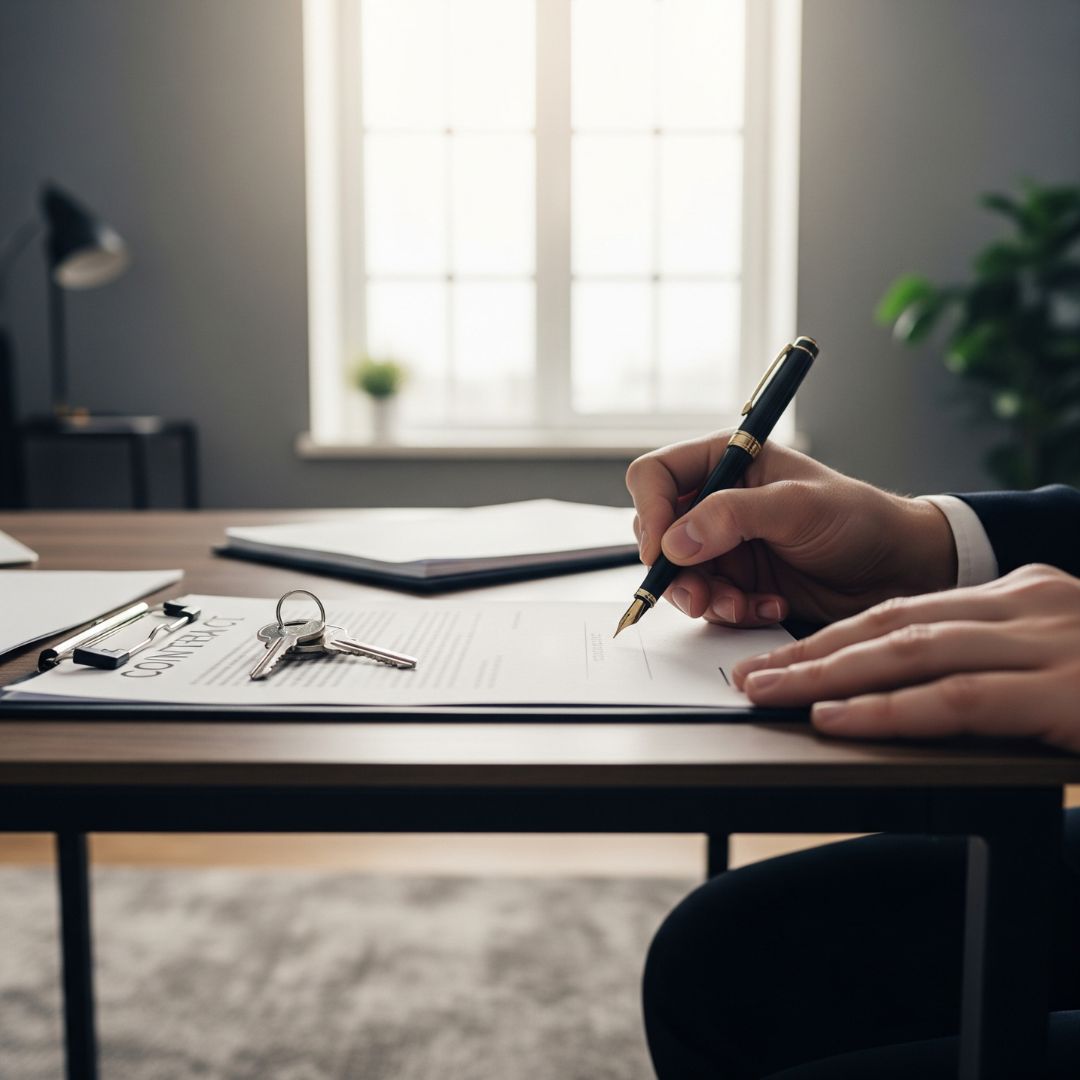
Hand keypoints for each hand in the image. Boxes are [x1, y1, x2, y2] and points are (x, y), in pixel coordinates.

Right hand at [625, 434, 957, 625]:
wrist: (899, 569)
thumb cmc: (859, 519)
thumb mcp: (798, 507)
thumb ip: (733, 516)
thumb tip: (675, 540)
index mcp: (726, 461)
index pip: (656, 476)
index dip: (649, 510)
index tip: (662, 548)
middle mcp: (717, 502)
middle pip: (657, 532)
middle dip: (674, 569)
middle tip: (699, 595)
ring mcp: (724, 545)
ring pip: (679, 575)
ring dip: (704, 598)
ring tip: (742, 606)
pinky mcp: (738, 582)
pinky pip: (709, 603)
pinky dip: (732, 612)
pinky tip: (769, 608)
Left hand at [732, 564, 1079, 752]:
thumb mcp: (1058, 657)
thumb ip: (994, 662)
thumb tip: (913, 689)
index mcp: (1021, 595)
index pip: (906, 609)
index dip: (836, 633)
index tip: (784, 654)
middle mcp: (1028, 605)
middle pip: (893, 623)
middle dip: (815, 652)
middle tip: (752, 675)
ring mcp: (1047, 644)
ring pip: (909, 653)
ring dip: (830, 676)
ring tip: (770, 695)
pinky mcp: (1063, 692)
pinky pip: (954, 699)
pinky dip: (888, 710)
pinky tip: (837, 719)